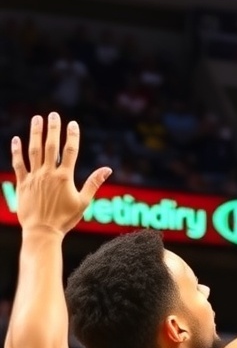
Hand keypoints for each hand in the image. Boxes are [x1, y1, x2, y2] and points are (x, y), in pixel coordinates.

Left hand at [13, 113, 110, 235]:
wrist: (42, 233)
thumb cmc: (65, 220)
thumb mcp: (83, 202)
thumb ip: (93, 183)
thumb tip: (107, 169)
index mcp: (64, 177)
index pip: (70, 151)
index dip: (72, 136)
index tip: (73, 124)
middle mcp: (48, 174)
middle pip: (51, 146)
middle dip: (53, 129)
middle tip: (53, 114)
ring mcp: (34, 177)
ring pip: (34, 150)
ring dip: (35, 133)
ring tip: (37, 119)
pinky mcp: (23, 184)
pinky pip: (19, 164)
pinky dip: (17, 151)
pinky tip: (16, 139)